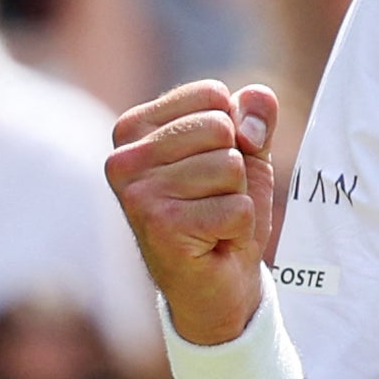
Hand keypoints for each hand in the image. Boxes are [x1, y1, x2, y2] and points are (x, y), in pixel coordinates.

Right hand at [107, 80, 279, 345]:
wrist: (219, 283)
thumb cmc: (224, 207)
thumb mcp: (247, 149)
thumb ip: (254, 112)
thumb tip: (252, 114)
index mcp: (135, 128)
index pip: (212, 94)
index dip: (234, 131)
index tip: (212, 166)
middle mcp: (124, 158)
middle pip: (221, 128)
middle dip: (235, 166)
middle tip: (213, 199)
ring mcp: (138, 194)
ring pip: (229, 167)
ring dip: (235, 197)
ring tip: (212, 219)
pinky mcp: (161, 226)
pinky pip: (236, 206)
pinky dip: (239, 226)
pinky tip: (213, 241)